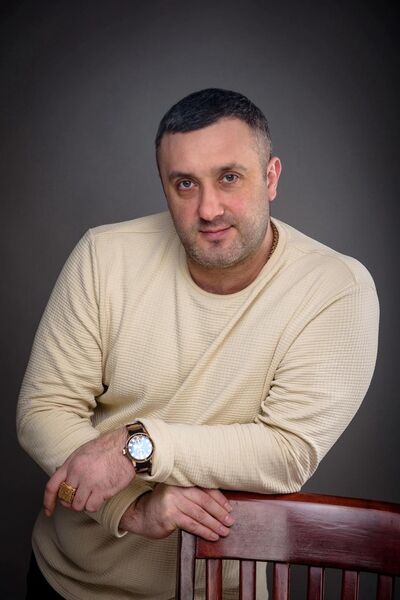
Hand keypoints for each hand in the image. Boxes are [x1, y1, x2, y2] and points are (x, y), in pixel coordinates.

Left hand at [43, 427, 134, 515]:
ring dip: (84, 504)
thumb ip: (73, 465)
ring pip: (77, 506)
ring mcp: (90, 482)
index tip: (48, 510)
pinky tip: (101, 496)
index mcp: (71, 463)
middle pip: (65, 498)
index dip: (48, 501)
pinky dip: (95, 505)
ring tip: (92, 495)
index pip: (52, 486)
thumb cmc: (108, 447)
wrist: (127, 446)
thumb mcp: (84, 451)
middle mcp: (78, 473)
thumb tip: (66, 479)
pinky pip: (91, 507)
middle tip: (81, 497)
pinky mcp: (103, 490)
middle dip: (71, 501)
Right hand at [120, 484, 234, 541]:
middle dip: (220, 513)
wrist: (141, 515)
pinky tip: (212, 536)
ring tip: (224, 531)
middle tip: (230, 521)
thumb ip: (193, 495)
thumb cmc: (163, 505)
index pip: (205, 488)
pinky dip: (204, 531)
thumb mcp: (177, 494)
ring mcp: (172, 501)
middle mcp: (177, 488)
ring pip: (200, 514)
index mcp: (182, 480)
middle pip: (204, 500)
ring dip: (214, 524)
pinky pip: (191, 524)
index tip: (229, 508)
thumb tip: (221, 506)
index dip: (219, 499)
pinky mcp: (169, 516)